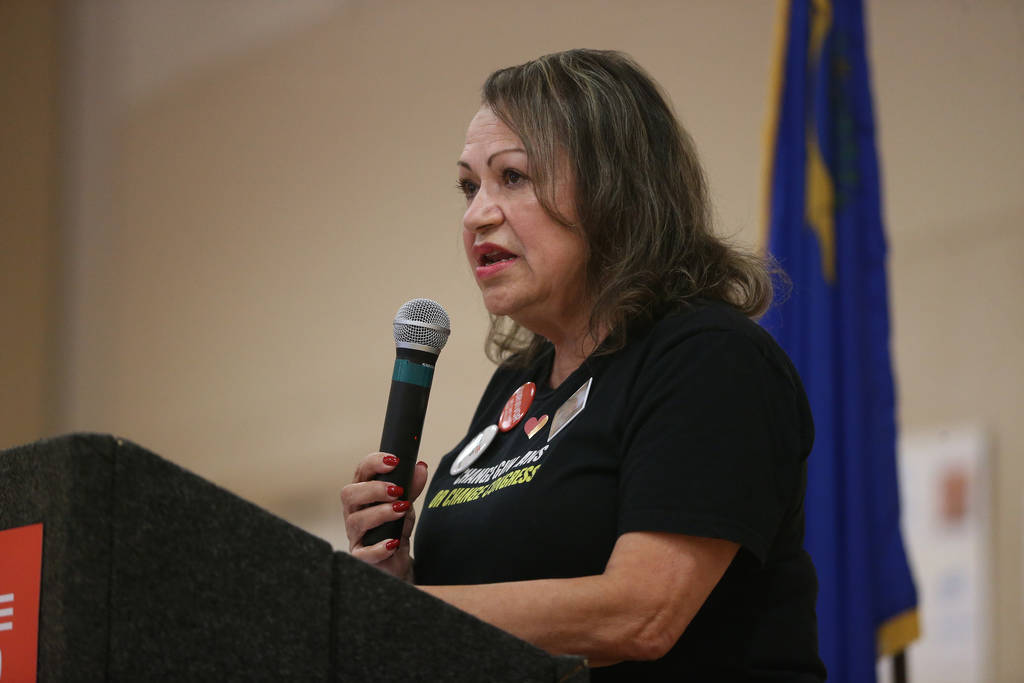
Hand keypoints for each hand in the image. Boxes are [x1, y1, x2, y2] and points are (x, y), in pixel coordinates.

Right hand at [340, 452, 427, 580]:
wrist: (397, 562)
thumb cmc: (395, 529)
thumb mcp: (406, 504)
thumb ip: (411, 487)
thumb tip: (419, 467)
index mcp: (363, 495)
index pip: (361, 473)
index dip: (373, 463)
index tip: (394, 461)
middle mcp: (354, 512)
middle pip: (349, 494)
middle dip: (373, 489)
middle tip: (397, 491)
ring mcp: (355, 535)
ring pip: (355, 521)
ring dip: (380, 513)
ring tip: (402, 510)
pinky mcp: (360, 556)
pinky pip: (363, 553)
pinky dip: (378, 547)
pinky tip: (393, 542)